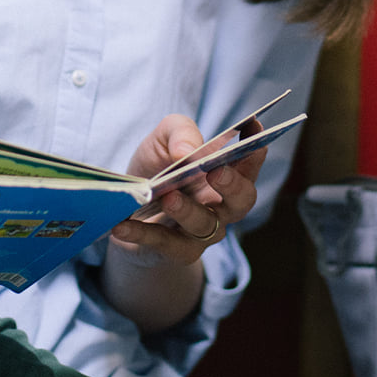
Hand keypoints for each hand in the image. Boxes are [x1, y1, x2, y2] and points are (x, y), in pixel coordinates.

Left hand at [108, 114, 264, 264]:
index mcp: (226, 174)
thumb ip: (180, 133)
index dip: (254, 146)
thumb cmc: (156, 169)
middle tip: (215, 171)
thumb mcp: (163, 140)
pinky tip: (122, 225)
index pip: (249, 162)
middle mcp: (222, 205)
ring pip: (204, 224)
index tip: (252, 125)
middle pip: (242, 200)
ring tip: (167, 197)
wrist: (128, 209)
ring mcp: (203, 232)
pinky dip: (142, 234)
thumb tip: (188, 150)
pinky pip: (164, 244)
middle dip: (233, 185)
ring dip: (187, 210)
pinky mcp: (177, 251)